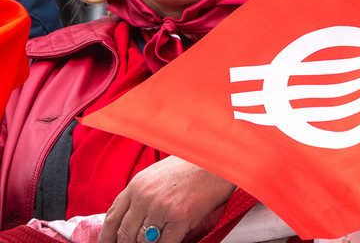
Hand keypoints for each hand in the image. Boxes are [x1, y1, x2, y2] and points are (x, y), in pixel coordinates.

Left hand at [98, 156, 236, 242]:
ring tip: (156, 240)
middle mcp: (145, 197)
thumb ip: (141, 195)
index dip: (107, 238)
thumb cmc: (191, 166)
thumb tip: (130, 219)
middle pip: (125, 234)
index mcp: (136, 185)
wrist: (218, 160)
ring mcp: (161, 208)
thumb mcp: (157, 175)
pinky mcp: (180, 218)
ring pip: (144, 242)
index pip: (112, 218)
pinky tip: (170, 240)